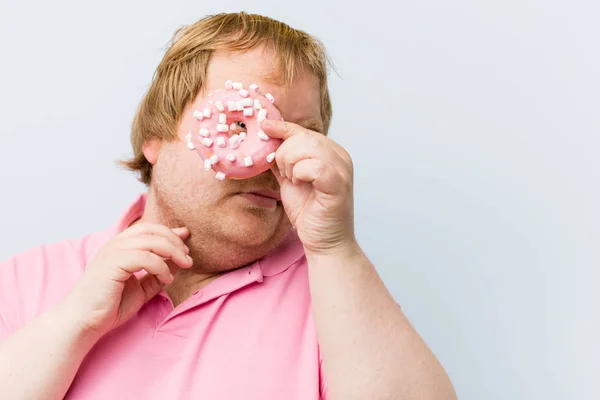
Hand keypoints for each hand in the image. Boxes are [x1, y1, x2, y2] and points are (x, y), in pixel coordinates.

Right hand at [61, 223, 192, 336]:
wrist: (84, 322)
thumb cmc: (110, 306)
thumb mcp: (142, 287)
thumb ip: (158, 272)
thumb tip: (178, 260)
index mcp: (120, 247)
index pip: (148, 228)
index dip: (170, 232)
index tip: (186, 240)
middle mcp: (115, 245)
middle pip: (152, 230)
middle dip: (175, 241)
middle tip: (188, 257)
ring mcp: (112, 252)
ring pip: (151, 241)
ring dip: (173, 252)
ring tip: (184, 266)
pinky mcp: (112, 264)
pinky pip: (145, 257)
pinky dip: (161, 267)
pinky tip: (167, 279)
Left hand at [260, 119, 355, 255]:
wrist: (323, 241)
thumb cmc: (309, 212)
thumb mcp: (290, 179)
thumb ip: (282, 159)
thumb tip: (266, 139)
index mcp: (331, 152)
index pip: (304, 130)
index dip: (282, 127)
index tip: (263, 126)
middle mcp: (340, 156)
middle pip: (303, 137)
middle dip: (284, 154)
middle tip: (287, 175)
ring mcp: (342, 169)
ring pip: (307, 147)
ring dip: (291, 165)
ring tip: (295, 181)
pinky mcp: (339, 184)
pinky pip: (314, 166)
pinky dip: (300, 174)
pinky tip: (301, 184)